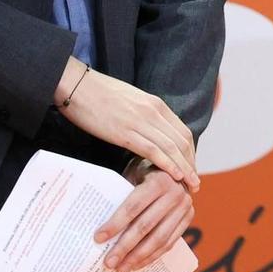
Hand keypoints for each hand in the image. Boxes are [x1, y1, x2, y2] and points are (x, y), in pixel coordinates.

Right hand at [58, 62, 199, 190]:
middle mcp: (153, 112)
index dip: (191, 153)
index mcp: (156, 104)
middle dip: (191, 164)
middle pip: (182, 142)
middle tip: (195, 183)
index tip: (191, 169)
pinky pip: (153, 151)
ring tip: (191, 186)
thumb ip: (145, 114)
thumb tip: (151, 132)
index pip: (183, 132)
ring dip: (184, 169)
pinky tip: (175, 177)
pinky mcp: (125, 133)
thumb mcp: (131, 101)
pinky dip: (167, 165)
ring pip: (171, 148)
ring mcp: (140, 122)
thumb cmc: (99, 94)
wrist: (77, 85)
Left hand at [93, 160, 194, 271]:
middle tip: (108, 262)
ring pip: (159, 238)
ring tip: (121, 268)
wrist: (173, 169)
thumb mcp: (133, 175)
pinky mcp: (189, 219)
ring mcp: (185, 207)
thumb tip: (98, 227)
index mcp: (159, 180)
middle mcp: (175, 193)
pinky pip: (169, 243)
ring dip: (138, 256)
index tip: (98, 238)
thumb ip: (121, 196)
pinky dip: (152, 256)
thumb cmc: (144, 175)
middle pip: (146, 225)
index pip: (133, 207)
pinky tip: (137, 264)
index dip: (115, 223)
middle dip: (125, 246)